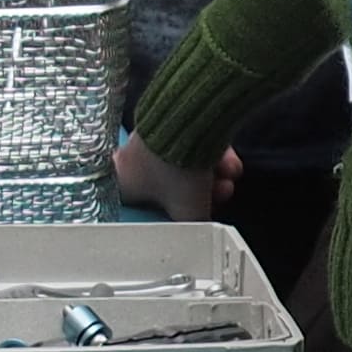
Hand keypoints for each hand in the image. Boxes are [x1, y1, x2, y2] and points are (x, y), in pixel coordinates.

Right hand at [114, 134, 232, 221]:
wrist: (187, 124)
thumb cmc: (175, 169)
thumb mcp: (189, 211)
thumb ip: (193, 225)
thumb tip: (201, 232)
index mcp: (123, 184)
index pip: (146, 206)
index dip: (173, 212)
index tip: (191, 213)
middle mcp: (129, 159)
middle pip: (172, 185)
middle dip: (201, 191)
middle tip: (217, 194)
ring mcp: (147, 137)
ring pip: (184, 164)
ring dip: (211, 173)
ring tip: (228, 176)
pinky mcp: (167, 119)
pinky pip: (190, 142)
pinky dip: (210, 151)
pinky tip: (227, 158)